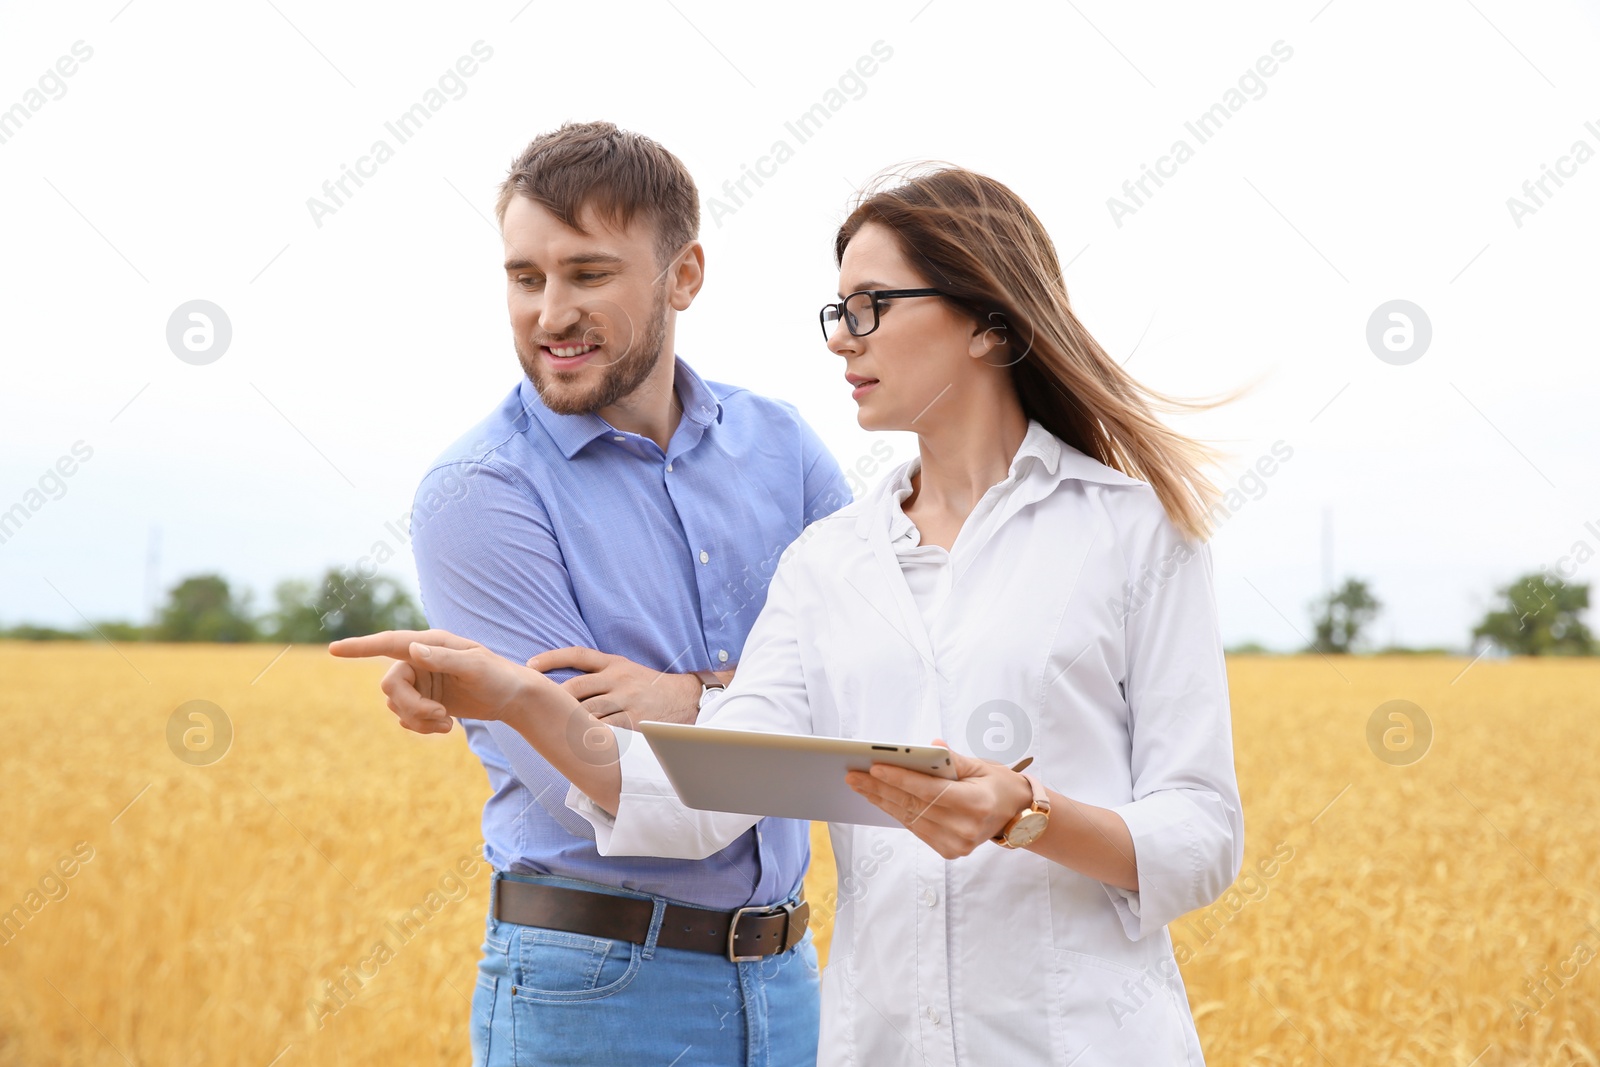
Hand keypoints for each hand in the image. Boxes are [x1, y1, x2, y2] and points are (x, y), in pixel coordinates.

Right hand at [329, 629, 557, 725]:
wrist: (511, 697)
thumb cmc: (498, 675)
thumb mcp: (475, 666)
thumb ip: (444, 658)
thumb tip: (412, 649)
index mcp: (430, 644)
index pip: (389, 643)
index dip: (360, 647)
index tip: (334, 649)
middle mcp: (420, 660)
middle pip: (390, 685)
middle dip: (410, 706)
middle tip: (439, 717)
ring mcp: (420, 681)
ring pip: (395, 704)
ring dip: (418, 719)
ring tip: (447, 723)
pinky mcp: (424, 700)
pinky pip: (405, 717)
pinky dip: (421, 726)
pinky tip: (444, 727)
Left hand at [526, 647, 701, 730]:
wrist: (690, 699)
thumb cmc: (652, 688)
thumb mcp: (629, 671)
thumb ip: (602, 675)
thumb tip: (566, 690)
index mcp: (615, 663)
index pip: (578, 654)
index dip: (551, 658)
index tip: (530, 666)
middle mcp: (619, 678)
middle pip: (575, 687)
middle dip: (554, 700)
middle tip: (535, 710)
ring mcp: (626, 699)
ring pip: (586, 711)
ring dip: (568, 722)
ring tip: (549, 731)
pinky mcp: (634, 720)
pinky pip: (605, 730)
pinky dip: (589, 737)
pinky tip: (576, 744)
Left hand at [846, 739, 1033, 859]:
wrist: (1018, 816)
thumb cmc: (999, 785)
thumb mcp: (981, 766)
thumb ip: (952, 759)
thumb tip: (929, 747)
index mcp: (976, 804)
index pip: (928, 790)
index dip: (899, 778)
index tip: (874, 766)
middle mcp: (965, 828)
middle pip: (913, 805)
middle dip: (880, 788)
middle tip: (854, 775)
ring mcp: (956, 844)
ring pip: (910, 819)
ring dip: (882, 801)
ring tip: (860, 785)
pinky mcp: (949, 850)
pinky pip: (916, 829)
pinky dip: (896, 812)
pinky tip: (880, 798)